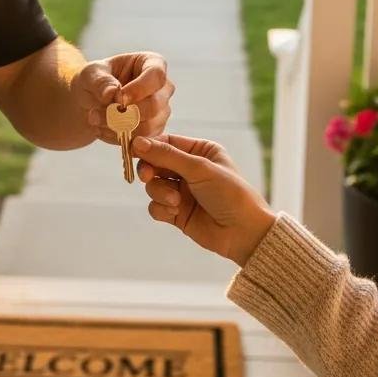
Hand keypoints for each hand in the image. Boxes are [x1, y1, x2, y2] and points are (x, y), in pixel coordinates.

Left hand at [74, 52, 174, 143]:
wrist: (91, 101)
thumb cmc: (95, 80)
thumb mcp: (91, 74)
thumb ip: (100, 81)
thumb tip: (112, 93)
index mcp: (152, 64)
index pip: (156, 76)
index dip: (139, 89)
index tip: (119, 98)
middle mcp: (163, 88)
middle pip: (154, 105)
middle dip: (123, 114)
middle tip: (94, 114)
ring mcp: (161, 112)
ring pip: (148, 127)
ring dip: (117, 128)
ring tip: (94, 120)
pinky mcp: (153, 131)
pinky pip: (140, 141)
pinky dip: (117, 138)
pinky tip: (102, 129)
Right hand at [133, 134, 276, 265]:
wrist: (244, 233)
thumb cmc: (230, 194)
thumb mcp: (199, 169)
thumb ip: (167, 156)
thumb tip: (137, 143)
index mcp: (200, 151)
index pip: (166, 143)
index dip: (149, 146)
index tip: (133, 150)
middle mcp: (189, 169)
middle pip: (155, 163)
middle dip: (150, 170)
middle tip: (147, 176)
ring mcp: (183, 191)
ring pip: (153, 185)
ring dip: (160, 192)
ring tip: (176, 201)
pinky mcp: (177, 213)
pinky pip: (156, 206)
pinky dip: (162, 208)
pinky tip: (176, 212)